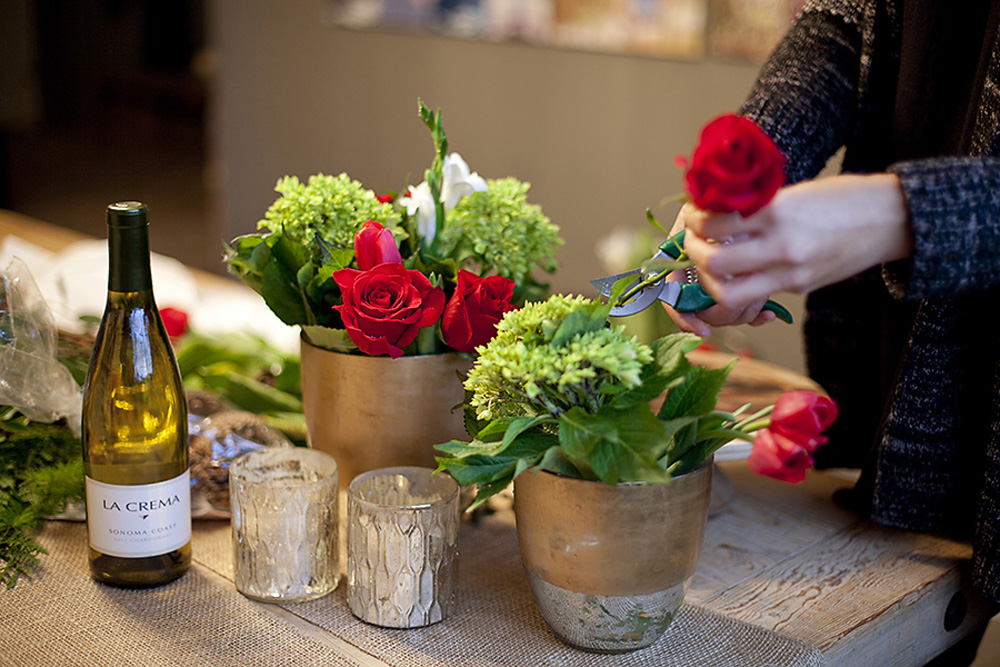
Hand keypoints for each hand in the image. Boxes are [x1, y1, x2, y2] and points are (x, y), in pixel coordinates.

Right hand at [663, 204, 777, 336]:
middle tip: (749, 306)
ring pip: (724, 311)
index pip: (672, 296)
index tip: (702, 329)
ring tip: (762, 298)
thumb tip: (704, 268)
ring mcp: (719, 277)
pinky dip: (756, 314)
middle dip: (724, 315)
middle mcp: (697, 269)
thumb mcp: (709, 211)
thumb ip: (700, 236)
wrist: (755, 187)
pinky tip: (768, 313)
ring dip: (743, 311)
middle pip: (701, 310)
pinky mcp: (743, 281)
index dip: (683, 317)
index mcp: (681, 254)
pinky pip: (745, 307)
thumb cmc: (728, 196)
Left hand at [676, 173, 911, 323]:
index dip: (696, 221)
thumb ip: (758, 207)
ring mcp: (791, 274)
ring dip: (711, 280)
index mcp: (779, 213)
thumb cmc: (846, 197)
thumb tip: (716, 214)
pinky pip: (756, 293)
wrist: (895, 220)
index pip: (716, 223)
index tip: (693, 214)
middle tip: (692, 241)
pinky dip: (739, 284)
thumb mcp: (796, 192)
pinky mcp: (800, 288)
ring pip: (730, 294)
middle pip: (715, 263)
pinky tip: (738, 269)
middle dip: (694, 253)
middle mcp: (782, 248)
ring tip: (710, 262)